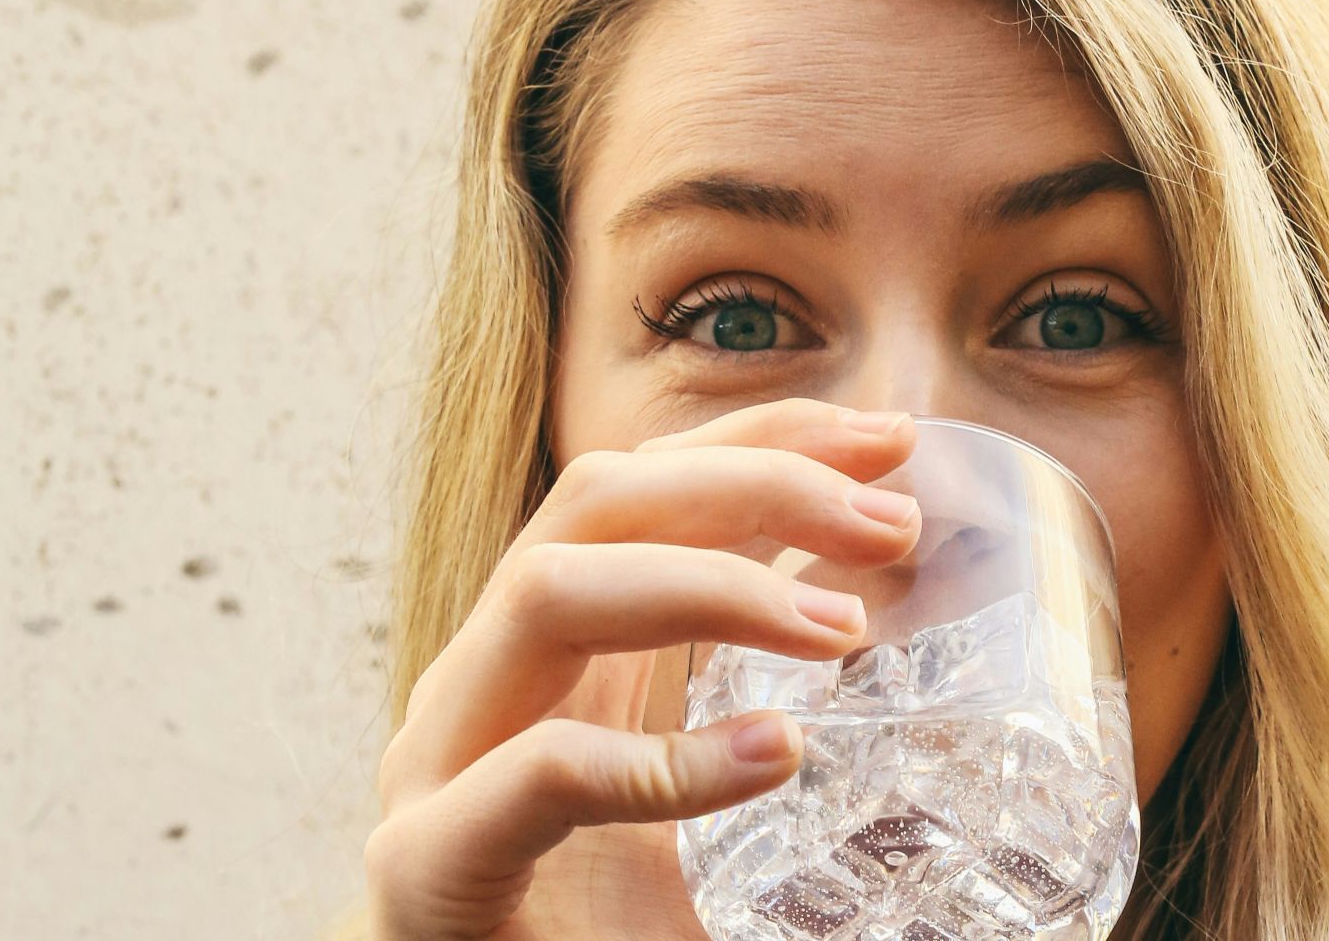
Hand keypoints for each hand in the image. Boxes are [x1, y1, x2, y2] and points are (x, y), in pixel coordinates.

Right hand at [363, 398, 920, 938]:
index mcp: (556, 648)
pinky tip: (770, 755)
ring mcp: (442, 764)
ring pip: (548, 590)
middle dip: (753, 481)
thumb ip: (767, 693)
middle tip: (893, 522)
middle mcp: (490, 679)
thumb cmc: (626, 932)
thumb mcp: (714, 781)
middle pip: (598, 500)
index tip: (891, 439)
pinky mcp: (429, 865)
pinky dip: (662, 758)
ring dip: (711, 584)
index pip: (648, 485)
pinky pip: (538, 772)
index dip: (764, 437)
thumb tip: (900, 616)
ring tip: (841, 635)